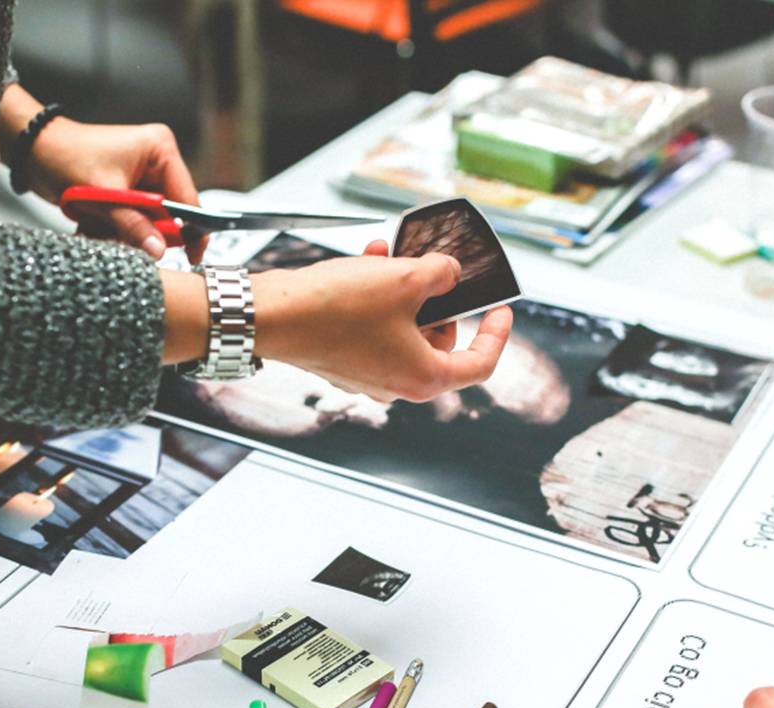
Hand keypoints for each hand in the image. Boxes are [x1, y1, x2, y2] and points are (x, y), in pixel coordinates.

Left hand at [31, 119, 203, 261]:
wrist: (34, 152)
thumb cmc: (65, 156)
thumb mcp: (103, 195)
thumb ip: (133, 224)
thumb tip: (159, 249)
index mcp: (160, 150)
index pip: (187, 197)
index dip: (191, 229)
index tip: (192, 255)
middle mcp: (156, 161)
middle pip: (169, 212)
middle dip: (144, 230)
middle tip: (122, 236)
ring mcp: (142, 176)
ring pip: (148, 221)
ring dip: (124, 230)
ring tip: (97, 223)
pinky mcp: (127, 190)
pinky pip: (132, 220)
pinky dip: (114, 227)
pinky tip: (92, 221)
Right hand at [253, 241, 511, 401]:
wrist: (274, 315)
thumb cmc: (335, 309)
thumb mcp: (405, 278)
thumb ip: (441, 274)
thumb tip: (449, 273)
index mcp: (423, 378)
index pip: (480, 364)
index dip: (496, 334)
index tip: (500, 310)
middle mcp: (396, 385)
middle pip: (439, 342)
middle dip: (438, 301)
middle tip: (433, 272)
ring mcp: (368, 375)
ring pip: (404, 330)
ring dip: (403, 291)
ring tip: (391, 257)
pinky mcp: (344, 361)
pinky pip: (375, 329)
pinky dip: (378, 299)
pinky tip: (368, 264)